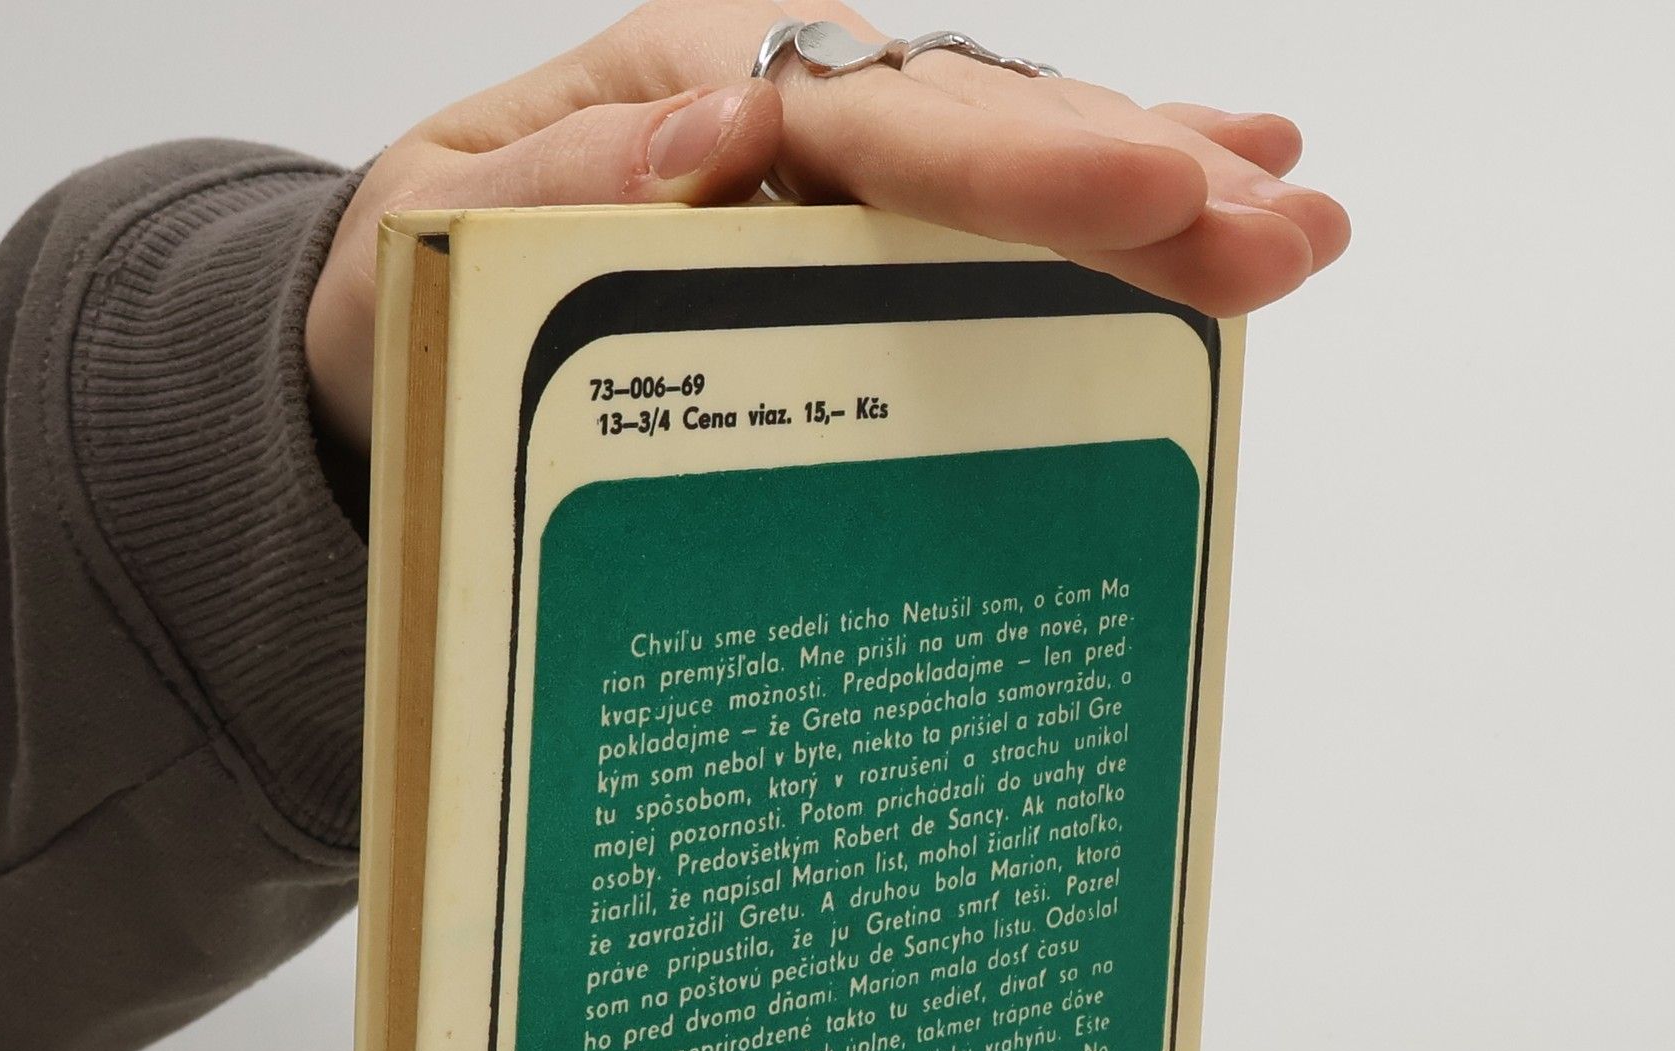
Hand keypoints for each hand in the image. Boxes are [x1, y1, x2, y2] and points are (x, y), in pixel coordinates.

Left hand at [305, 0, 1350, 452]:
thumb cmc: (405, 285)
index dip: (1025, 156)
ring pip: (1003, 176)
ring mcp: (820, 182)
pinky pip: (978, 231)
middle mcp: (779, 119)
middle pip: (978, 138)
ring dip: (1156, 198)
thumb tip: (714, 155)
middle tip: (1289, 231)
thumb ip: (566, 184)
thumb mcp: (442, 231)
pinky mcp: (838, 247)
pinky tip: (1209, 200)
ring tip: (1293, 226)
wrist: (381, 332)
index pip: (880, 117)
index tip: (1161, 185)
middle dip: (1138, 180)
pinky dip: (1090, 224)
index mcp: (687, 93)